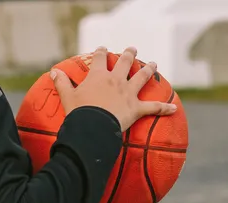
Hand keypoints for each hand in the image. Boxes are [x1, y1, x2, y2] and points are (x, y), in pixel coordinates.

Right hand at [52, 46, 177, 132]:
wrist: (91, 128)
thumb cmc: (78, 113)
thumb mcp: (67, 97)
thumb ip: (62, 83)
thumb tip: (53, 72)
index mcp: (98, 76)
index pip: (99, 58)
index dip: (100, 52)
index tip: (101, 49)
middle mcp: (116, 80)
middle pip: (124, 62)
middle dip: (129, 54)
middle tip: (132, 49)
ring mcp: (128, 93)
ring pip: (142, 76)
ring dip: (148, 69)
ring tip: (153, 63)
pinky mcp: (136, 108)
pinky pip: (153, 108)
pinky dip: (164, 108)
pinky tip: (174, 108)